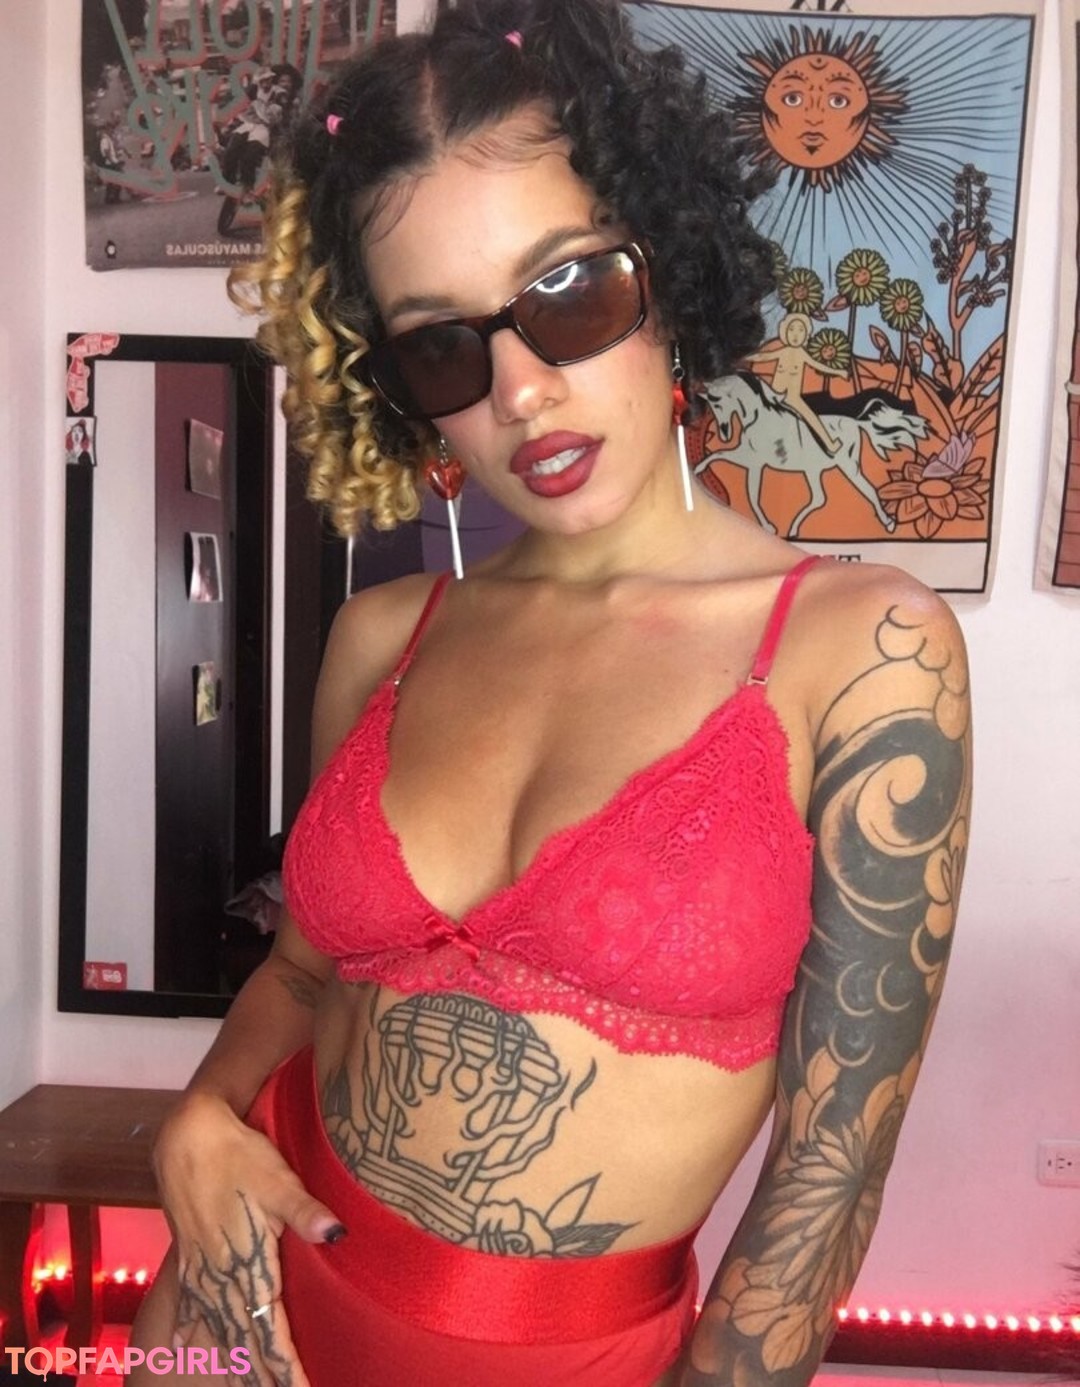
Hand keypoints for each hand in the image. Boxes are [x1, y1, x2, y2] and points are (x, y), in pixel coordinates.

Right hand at [153, 1091, 344, 1385]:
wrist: (187, 1136)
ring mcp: (202, 1269)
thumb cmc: (238, 1154)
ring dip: (234, 1361)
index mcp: (248, 1263)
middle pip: (242, 1340)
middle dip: (261, 1374)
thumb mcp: (277, 1178)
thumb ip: (305, 1210)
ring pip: (218, 1329)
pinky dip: (192, 1333)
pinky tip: (185, 1349)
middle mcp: (222, 1275)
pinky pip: (191, 1308)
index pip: (268, 1328)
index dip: (284, 1364)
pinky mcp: (190, 1257)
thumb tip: (339, 1234)